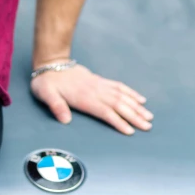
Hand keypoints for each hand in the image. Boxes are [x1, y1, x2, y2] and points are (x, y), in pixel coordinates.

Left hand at [30, 63, 153, 134]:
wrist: (51, 63)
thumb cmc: (47, 81)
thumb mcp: (46, 94)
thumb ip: (56, 106)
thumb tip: (64, 119)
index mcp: (84, 97)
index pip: (105, 111)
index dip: (118, 121)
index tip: (130, 131)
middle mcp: (95, 91)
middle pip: (119, 104)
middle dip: (134, 116)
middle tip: (148, 126)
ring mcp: (99, 85)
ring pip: (122, 96)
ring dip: (136, 106)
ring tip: (149, 116)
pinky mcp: (100, 80)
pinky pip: (119, 86)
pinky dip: (131, 93)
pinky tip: (140, 99)